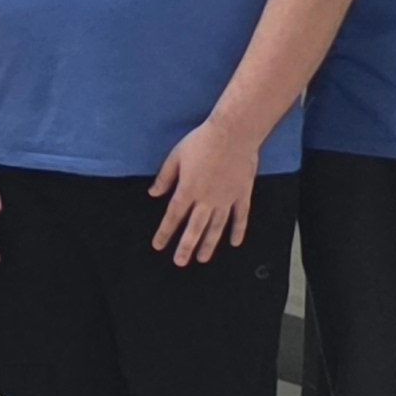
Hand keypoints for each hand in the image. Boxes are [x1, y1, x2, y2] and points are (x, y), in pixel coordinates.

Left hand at [149, 118, 258, 265]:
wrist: (233, 133)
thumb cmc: (202, 141)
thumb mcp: (175, 156)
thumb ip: (165, 177)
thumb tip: (153, 193)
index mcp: (188, 190)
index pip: (173, 216)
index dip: (165, 232)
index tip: (158, 246)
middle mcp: (207, 199)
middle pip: (194, 228)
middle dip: (186, 247)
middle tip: (180, 262)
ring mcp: (226, 198)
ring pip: (217, 227)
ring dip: (209, 243)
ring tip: (202, 258)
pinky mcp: (242, 194)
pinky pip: (240, 217)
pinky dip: (238, 230)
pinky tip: (234, 242)